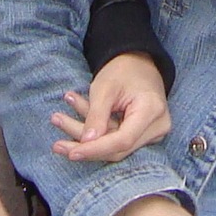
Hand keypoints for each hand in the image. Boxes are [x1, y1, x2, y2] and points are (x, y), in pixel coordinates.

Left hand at [51, 52, 171, 162]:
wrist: (138, 62)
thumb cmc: (123, 70)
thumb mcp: (105, 88)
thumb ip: (96, 115)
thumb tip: (86, 143)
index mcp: (151, 111)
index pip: (122, 141)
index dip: (95, 149)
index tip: (71, 153)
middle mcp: (157, 126)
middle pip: (118, 148)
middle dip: (86, 147)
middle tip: (57, 145)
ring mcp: (153, 132)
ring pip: (114, 146)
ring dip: (85, 136)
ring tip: (58, 120)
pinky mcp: (143, 134)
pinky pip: (116, 139)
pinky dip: (94, 131)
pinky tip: (71, 117)